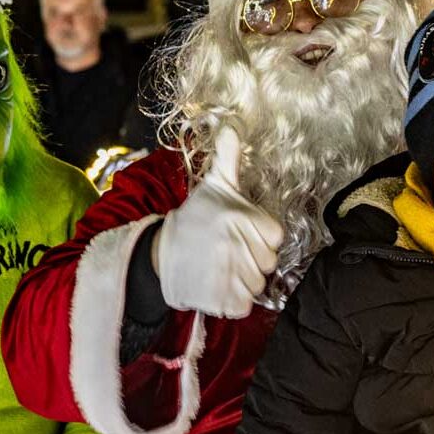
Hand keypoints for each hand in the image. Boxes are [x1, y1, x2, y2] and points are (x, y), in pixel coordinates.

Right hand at [155, 126, 283, 317]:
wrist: (158, 255)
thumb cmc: (193, 220)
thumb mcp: (213, 186)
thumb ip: (228, 158)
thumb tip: (230, 127)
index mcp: (244, 218)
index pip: (275, 238)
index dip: (258, 239)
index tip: (235, 235)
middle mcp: (238, 247)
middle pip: (267, 264)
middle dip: (250, 261)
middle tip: (224, 252)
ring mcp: (230, 275)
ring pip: (257, 286)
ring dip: (241, 282)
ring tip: (217, 268)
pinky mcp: (222, 300)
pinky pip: (243, 306)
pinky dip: (231, 301)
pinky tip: (214, 286)